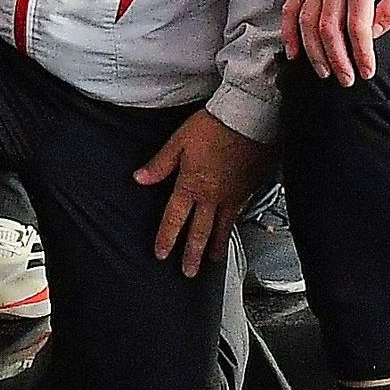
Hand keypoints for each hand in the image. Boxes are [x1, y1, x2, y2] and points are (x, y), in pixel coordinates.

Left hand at [134, 109, 270, 277]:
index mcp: (192, 185)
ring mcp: (233, 195)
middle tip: (189, 272)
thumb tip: (140, 178)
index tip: (162, 254)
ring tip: (213, 261)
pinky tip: (232, 230)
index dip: (167, 238)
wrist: (248, 117)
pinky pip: (239, 214)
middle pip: (200, 231)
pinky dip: (233, 227)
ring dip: (216, 247)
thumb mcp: (179, 141)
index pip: (175, 219)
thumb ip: (160, 164)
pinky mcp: (249, 189)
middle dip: (193, 254)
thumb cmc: (215, 125)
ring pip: (223, 228)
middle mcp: (213, 196)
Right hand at [283, 0, 389, 82]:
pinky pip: (290, 10)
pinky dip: (289, 34)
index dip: (361, 53)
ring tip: (324, 72)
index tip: (366, 71)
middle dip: (337, 59)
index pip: (358, 26)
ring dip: (314, 53)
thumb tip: (372, 34)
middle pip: (329, 28)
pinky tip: (294, 53)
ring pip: (308, 23)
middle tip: (345, 78)